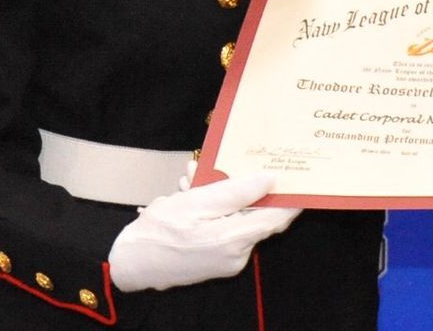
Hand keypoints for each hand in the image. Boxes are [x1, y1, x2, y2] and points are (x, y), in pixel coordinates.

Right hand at [107, 173, 299, 291]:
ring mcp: (227, 261)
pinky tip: (189, 195)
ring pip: (236, 219)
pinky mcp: (217, 261)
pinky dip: (212, 211)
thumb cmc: (158, 232)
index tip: (302, 179)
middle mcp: (236, 255)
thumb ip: (236, 192)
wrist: (131, 264)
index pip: (277, 218)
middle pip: (254, 214)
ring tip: (191, 180)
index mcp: (234, 240)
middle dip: (240, 188)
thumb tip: (270, 180)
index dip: (291, 198)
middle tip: (220, 167)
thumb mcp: (195, 202)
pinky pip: (224, 229)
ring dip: (219, 196)